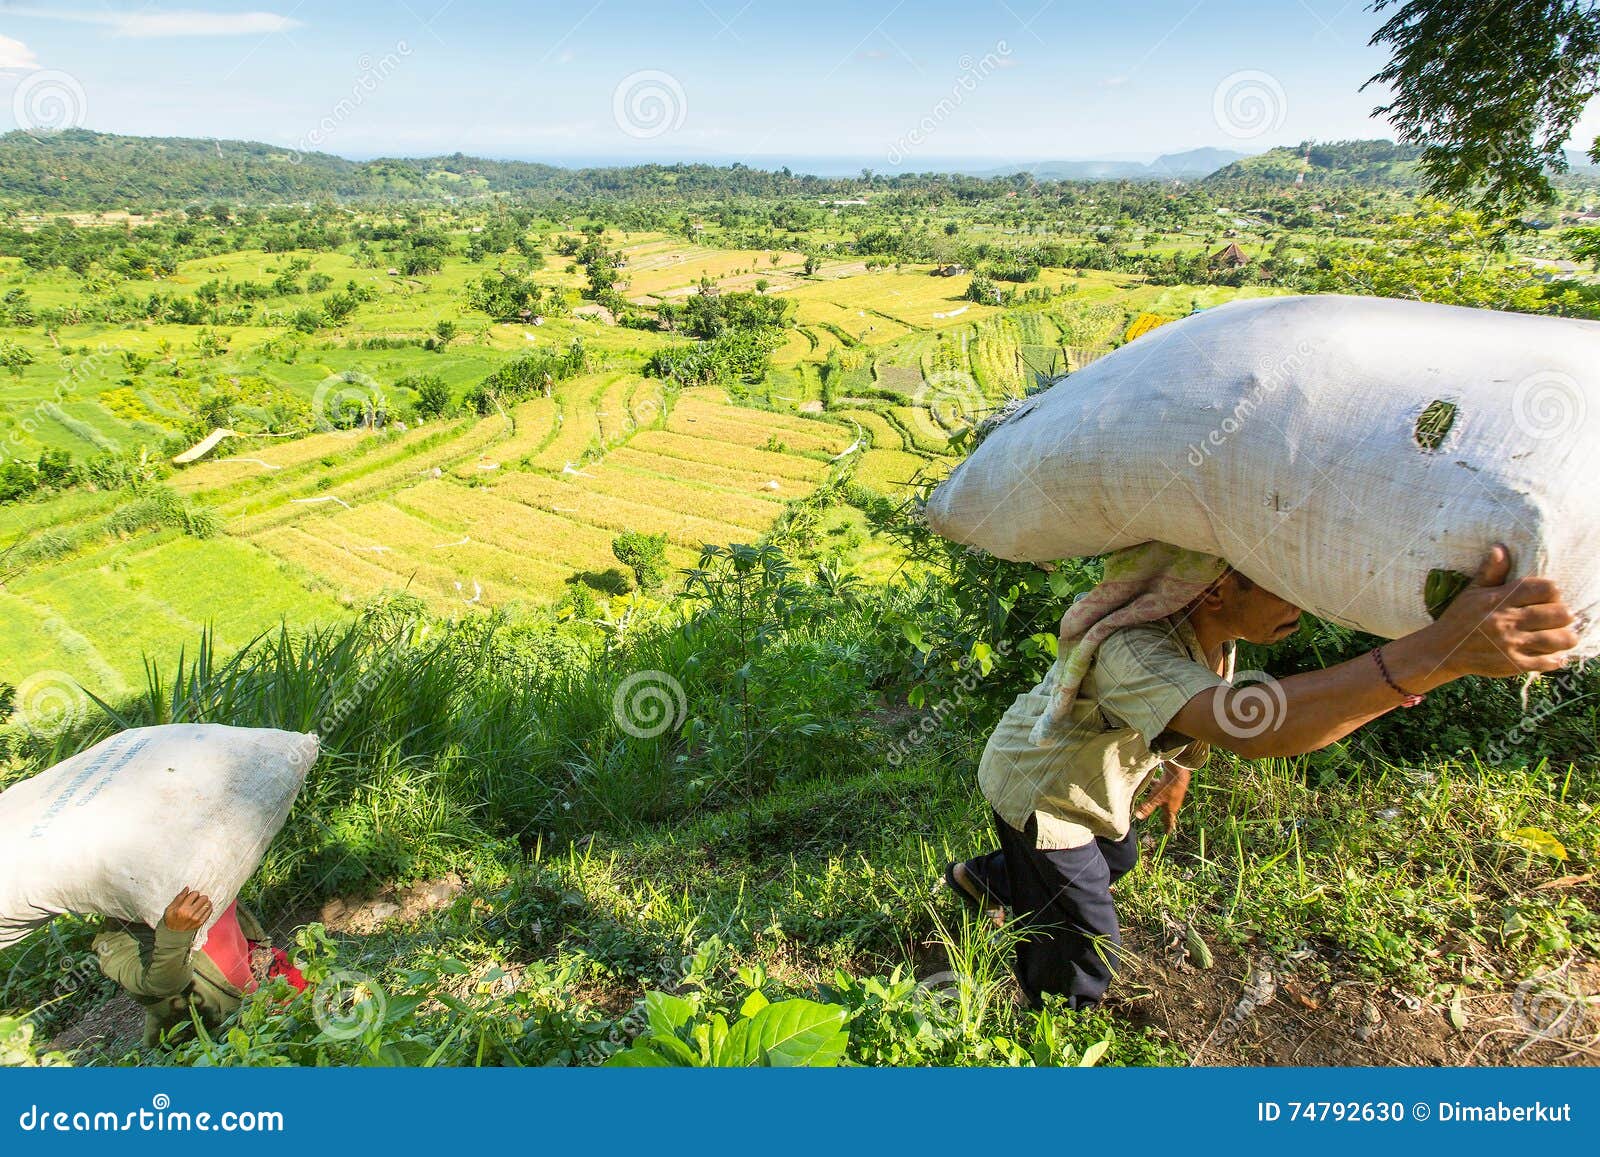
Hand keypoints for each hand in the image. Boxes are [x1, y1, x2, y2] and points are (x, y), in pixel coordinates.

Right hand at [162, 887, 212, 932]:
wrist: (172, 934)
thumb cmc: (170, 920)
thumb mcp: (170, 908)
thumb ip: (179, 897)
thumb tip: (187, 888)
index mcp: (182, 909)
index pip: (195, 894)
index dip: (194, 893)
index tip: (191, 896)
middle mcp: (191, 913)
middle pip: (204, 898)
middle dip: (200, 897)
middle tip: (197, 900)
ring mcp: (197, 919)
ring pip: (208, 904)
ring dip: (205, 902)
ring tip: (200, 904)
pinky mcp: (200, 923)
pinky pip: (209, 912)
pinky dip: (208, 908)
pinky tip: (203, 909)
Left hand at [1135, 763, 1190, 833]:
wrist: (1178, 772)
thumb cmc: (1168, 788)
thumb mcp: (1155, 799)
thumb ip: (1147, 807)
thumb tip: (1138, 817)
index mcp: (1171, 809)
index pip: (1169, 821)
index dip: (1167, 827)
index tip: (1167, 833)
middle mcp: (1173, 802)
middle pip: (1168, 811)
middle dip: (1164, 816)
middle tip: (1163, 821)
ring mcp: (1173, 793)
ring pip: (1164, 799)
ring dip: (1159, 801)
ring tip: (1154, 802)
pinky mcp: (1171, 784)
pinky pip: (1162, 788)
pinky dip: (1156, 786)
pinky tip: (1150, 781)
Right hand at [1422, 545, 1577, 678]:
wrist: (1442, 651)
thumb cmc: (1459, 618)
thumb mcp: (1471, 591)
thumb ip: (1490, 571)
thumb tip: (1500, 548)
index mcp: (1499, 600)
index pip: (1544, 589)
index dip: (1553, 592)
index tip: (1550, 598)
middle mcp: (1507, 621)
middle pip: (1558, 614)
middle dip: (1564, 615)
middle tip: (1559, 618)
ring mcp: (1510, 644)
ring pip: (1557, 639)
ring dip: (1565, 637)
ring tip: (1562, 636)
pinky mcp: (1511, 664)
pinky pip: (1546, 662)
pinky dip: (1555, 659)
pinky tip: (1555, 655)